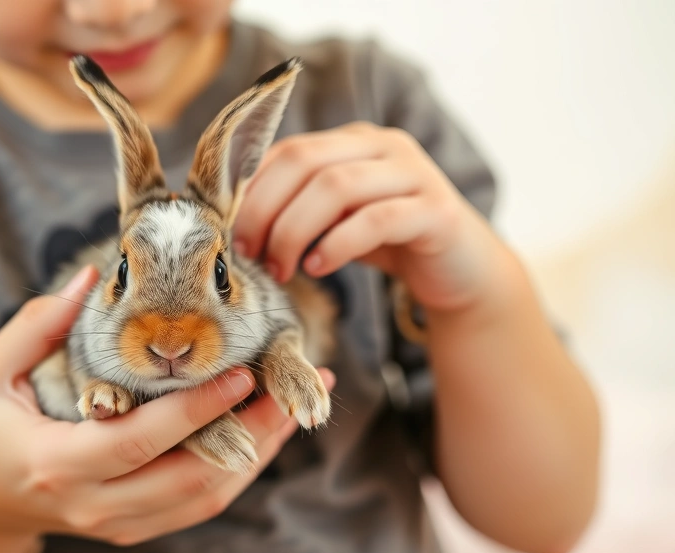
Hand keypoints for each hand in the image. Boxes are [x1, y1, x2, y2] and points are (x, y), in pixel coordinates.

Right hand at [0, 265, 334, 552]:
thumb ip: (38, 325)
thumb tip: (93, 277)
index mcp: (57, 463)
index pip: (140, 440)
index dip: (197, 409)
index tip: (243, 371)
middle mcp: (93, 504)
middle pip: (191, 479)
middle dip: (252, 434)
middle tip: (291, 385)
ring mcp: (116, 524)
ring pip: (205, 498)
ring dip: (256, 454)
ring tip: (291, 405)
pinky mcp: (132, 528)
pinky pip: (197, 505)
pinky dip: (235, 470)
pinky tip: (259, 432)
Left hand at [233, 121, 507, 312]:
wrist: (461, 272)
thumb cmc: (387, 244)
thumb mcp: (334, 220)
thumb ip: (297, 209)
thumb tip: (237, 226)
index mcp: (352, 142)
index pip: (287, 150)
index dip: (251, 191)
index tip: (231, 236)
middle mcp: (383, 146)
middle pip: (305, 162)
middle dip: (265, 210)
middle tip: (249, 253)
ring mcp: (414, 173)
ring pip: (337, 186)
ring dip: (294, 230)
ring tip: (282, 267)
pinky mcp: (436, 210)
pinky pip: (377, 219)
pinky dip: (338, 243)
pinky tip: (318, 266)